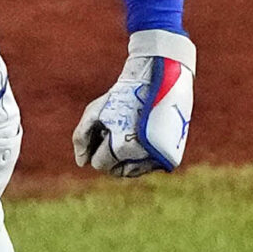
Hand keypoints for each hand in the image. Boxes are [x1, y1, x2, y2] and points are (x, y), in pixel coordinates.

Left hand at [73, 30, 195, 176]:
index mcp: (121, 146)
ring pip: (133, 171)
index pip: (99, 164)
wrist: (157, 79)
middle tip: (117, 130)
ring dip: (127, 157)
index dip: (97, 147)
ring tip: (130, 132)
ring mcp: (159, 158)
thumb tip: (81, 163)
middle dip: (111, 155)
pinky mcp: (171, 156)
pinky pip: (149, 166)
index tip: (104, 131)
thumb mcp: (94, 111)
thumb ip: (81, 138)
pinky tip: (143, 137)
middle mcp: (142, 156)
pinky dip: (143, 157)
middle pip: (116, 171)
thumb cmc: (122, 95)